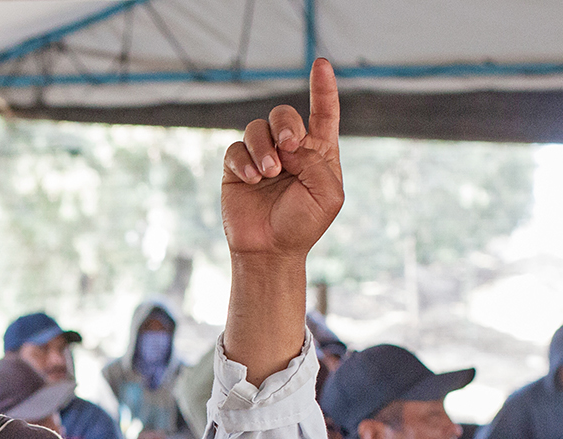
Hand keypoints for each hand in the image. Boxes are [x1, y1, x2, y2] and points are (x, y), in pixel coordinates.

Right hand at [220, 58, 342, 261]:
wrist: (270, 251)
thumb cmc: (303, 226)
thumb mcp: (327, 194)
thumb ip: (315, 161)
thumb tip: (286, 145)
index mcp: (318, 152)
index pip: (323, 112)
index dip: (323, 87)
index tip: (320, 63)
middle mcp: (290, 150)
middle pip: (284, 113)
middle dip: (286, 123)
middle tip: (289, 148)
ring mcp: (262, 157)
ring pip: (257, 127)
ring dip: (263, 147)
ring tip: (268, 174)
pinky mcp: (237, 169)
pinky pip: (235, 149)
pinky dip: (243, 162)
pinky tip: (252, 180)